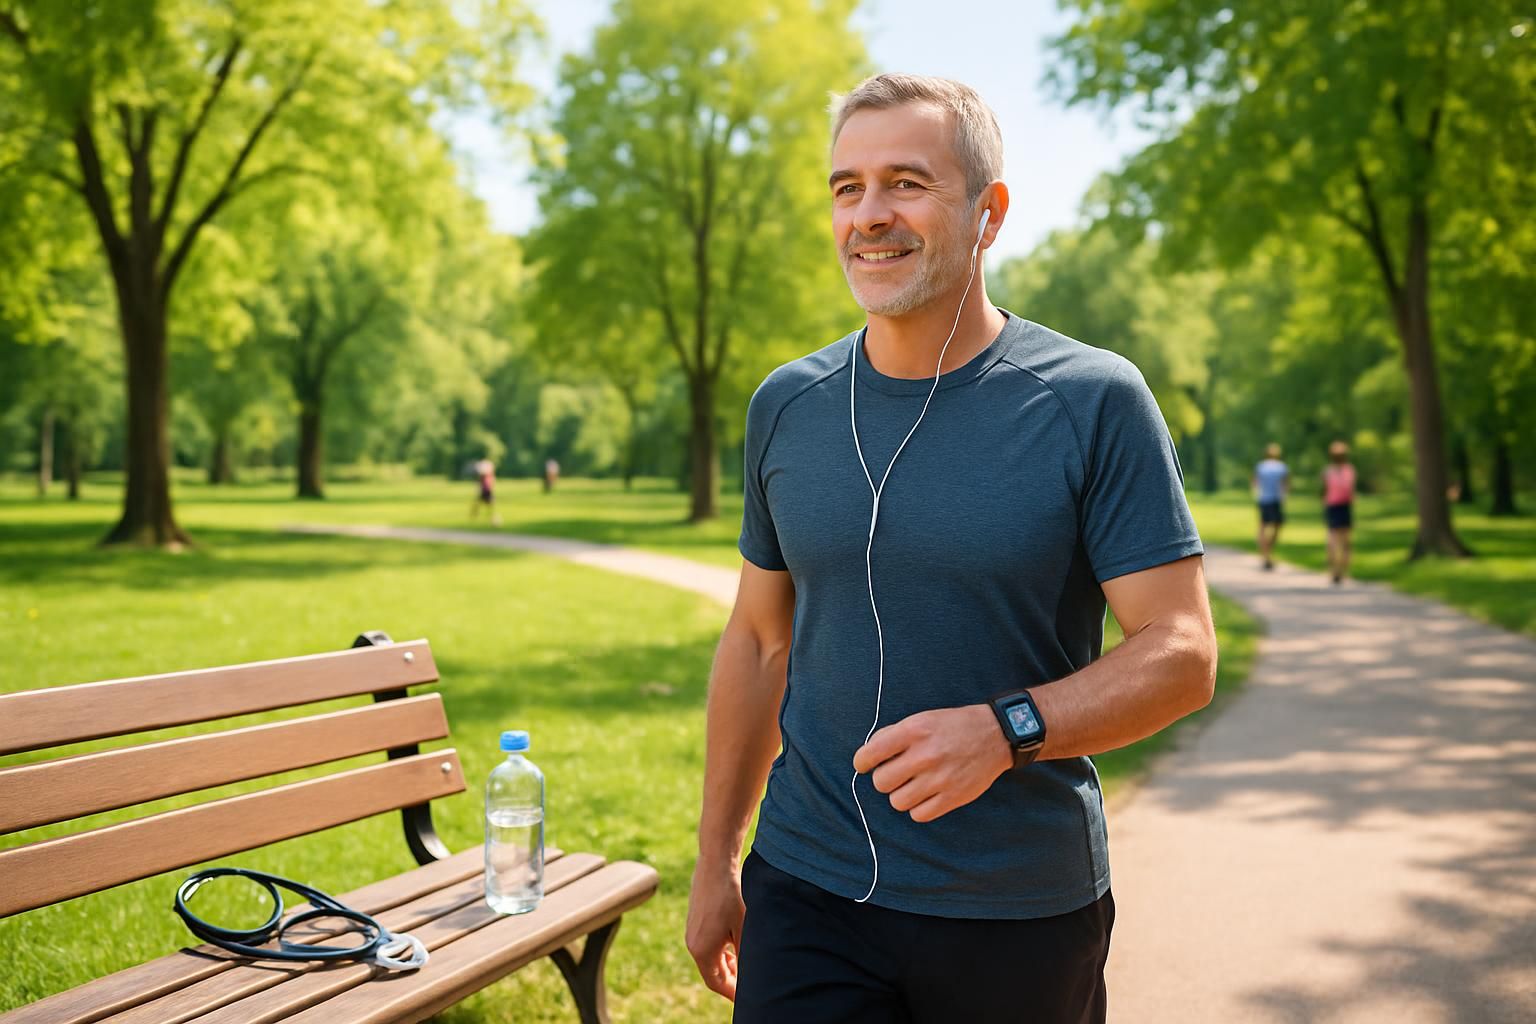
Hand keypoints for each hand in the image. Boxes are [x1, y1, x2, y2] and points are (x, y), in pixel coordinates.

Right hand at [685, 859, 744, 1001]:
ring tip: (743, 962)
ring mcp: (691, 932)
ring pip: (710, 958)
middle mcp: (692, 943)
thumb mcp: (744, 928)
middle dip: (730, 979)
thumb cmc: (732, 895)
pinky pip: (706, 945)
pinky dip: (720, 951)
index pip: (716, 983)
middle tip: (748, 982)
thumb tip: (749, 975)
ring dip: (726, 964)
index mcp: (702, 950)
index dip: (732, 993)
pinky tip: (734, 943)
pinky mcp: (694, 921)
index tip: (745, 998)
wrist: (715, 864)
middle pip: (712, 972)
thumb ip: (744, 954)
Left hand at [852, 704, 1011, 822]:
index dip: (862, 762)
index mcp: (914, 731)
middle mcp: (925, 755)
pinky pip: (919, 815)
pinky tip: (926, 795)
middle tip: (896, 773)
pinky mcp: (953, 797)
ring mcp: (940, 779)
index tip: (865, 765)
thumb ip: (893, 735)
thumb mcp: (921, 719)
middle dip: (884, 779)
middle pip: (881, 782)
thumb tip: (868, 757)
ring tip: (913, 784)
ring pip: (897, 802)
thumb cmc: (952, 726)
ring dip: (901, 794)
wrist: (995, 735)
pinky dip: (918, 807)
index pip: (870, 754)